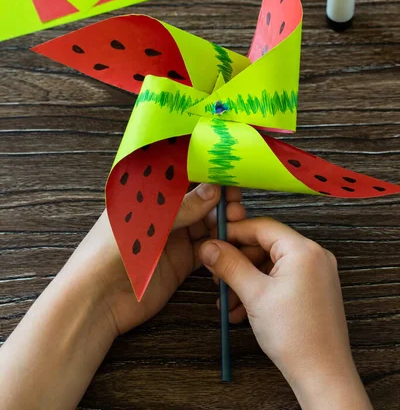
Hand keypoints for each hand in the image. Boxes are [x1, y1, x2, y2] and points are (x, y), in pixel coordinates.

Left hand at [67, 184, 244, 336]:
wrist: (97, 299)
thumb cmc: (111, 250)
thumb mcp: (149, 221)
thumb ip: (183, 206)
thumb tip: (214, 189)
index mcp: (147, 194)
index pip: (179, 173)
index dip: (203, 169)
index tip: (228, 166)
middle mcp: (162, 213)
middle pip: (198, 199)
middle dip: (219, 197)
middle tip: (236, 200)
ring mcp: (173, 237)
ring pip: (206, 222)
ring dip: (223, 220)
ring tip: (238, 220)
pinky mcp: (181, 262)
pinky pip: (207, 248)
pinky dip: (221, 244)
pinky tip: (233, 241)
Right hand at [200, 217, 372, 409]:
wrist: (322, 375)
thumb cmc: (296, 336)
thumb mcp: (254, 294)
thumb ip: (229, 265)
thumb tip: (209, 246)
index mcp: (303, 250)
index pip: (262, 226)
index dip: (233, 233)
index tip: (213, 242)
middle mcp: (314, 256)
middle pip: (265, 245)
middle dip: (238, 261)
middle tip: (217, 275)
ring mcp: (317, 274)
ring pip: (271, 265)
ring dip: (246, 279)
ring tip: (229, 299)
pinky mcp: (315, 290)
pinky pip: (282, 279)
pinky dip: (261, 289)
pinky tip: (243, 309)